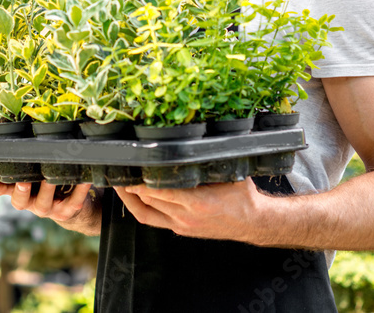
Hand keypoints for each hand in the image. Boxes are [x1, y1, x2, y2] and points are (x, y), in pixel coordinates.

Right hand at [0, 180, 93, 222]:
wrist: (74, 211)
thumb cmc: (50, 192)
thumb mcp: (31, 189)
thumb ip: (13, 183)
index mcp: (26, 200)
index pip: (8, 195)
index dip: (0, 190)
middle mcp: (36, 207)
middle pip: (24, 202)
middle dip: (22, 191)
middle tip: (22, 179)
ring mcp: (53, 211)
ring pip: (46, 202)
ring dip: (47, 189)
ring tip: (48, 177)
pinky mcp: (71, 210)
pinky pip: (75, 200)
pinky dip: (79, 189)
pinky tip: (83, 178)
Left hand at [113, 179, 272, 243]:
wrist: (253, 222)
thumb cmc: (243, 196)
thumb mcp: (227, 174)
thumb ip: (207, 163)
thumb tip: (191, 143)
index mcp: (197, 202)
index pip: (159, 191)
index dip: (141, 182)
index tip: (130, 171)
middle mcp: (186, 216)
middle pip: (149, 201)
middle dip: (131, 188)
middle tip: (119, 173)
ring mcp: (182, 225)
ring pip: (147, 214)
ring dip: (131, 200)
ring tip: (121, 185)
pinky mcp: (181, 230)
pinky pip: (154, 220)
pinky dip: (142, 208)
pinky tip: (136, 197)